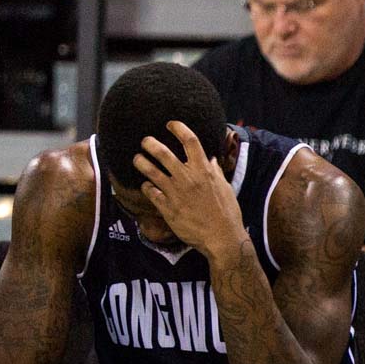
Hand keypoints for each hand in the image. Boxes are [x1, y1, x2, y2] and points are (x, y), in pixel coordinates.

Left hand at [133, 120, 246, 260]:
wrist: (222, 239)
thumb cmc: (227, 213)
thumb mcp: (225, 188)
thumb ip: (215, 171)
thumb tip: (210, 158)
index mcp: (204, 171)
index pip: (190, 141)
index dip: (178, 128)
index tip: (170, 124)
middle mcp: (188, 178)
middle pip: (162, 152)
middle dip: (150, 143)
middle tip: (145, 141)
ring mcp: (175, 192)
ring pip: (150, 170)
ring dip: (140, 161)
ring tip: (137, 158)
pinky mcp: (167, 208)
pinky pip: (149, 191)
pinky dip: (146, 186)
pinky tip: (147, 185)